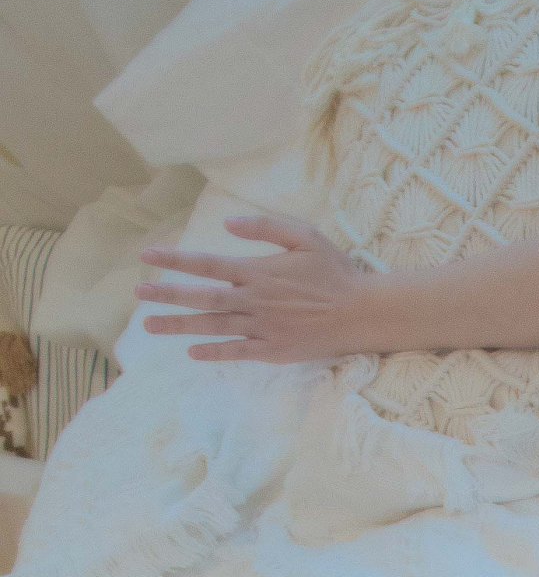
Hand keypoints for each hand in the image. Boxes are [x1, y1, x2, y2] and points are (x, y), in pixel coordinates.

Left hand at [139, 214, 381, 362]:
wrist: (363, 313)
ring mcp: (262, 328)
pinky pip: (237, 352)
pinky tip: (192, 352)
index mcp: (258, 271)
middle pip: (201, 297)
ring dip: (179, 325)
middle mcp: (254, 300)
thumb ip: (265, 227)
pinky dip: (214, 352)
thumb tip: (229, 223)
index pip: (207, 264)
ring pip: (212, 326)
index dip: (175, 260)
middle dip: (167, 295)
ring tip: (149, 325)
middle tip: (138, 294)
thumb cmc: (336, 272)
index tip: (147, 256)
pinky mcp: (274, 350)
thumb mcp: (305, 235)